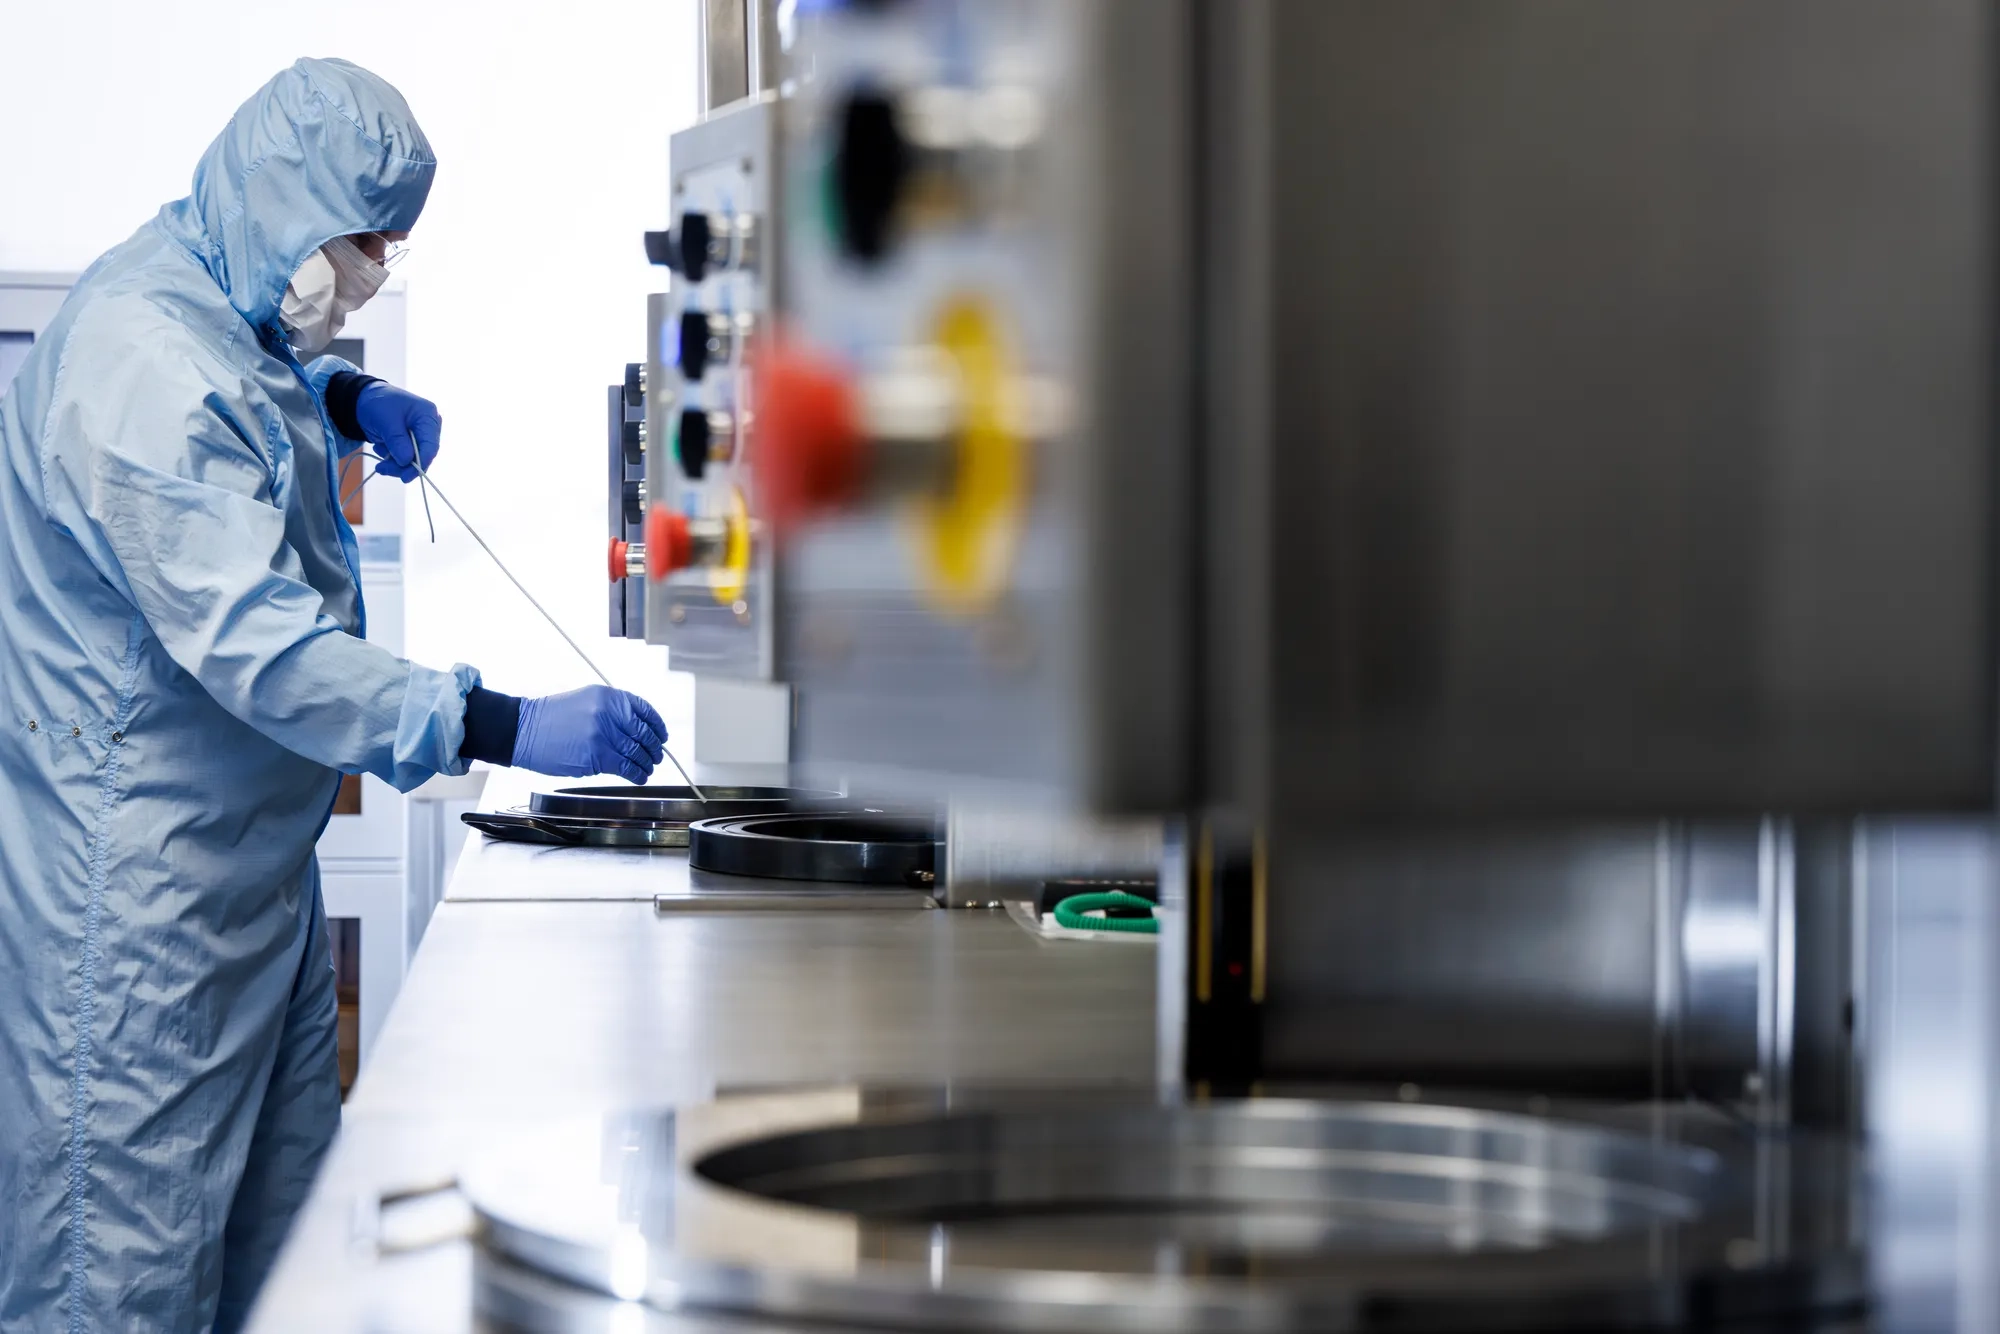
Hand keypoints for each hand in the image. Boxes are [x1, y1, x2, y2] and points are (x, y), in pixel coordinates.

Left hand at [354, 381, 441, 481]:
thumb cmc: (377, 403)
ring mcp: (420, 437)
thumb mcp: (385, 420)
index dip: (421, 463)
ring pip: (412, 461)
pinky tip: (380, 447)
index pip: (430, 445)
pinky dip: (391, 459)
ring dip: (394, 464)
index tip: (406, 477)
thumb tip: (406, 461)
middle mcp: (428, 428)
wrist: (365, 400)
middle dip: (402, 465)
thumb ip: (397, 440)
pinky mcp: (410, 444)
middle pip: (422, 456)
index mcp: (428, 416)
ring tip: (377, 454)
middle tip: (381, 468)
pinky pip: (404, 459)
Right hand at [512, 686, 665, 783]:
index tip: (662, 735)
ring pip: (637, 752)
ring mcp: (604, 735)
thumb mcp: (586, 700)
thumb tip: (637, 727)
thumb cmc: (552, 717)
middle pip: (644, 734)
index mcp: (609, 697)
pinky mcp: (597, 756)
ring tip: (648, 767)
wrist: (526, 730)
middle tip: (657, 755)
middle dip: (654, 748)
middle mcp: (609, 713)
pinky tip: (639, 776)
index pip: (645, 710)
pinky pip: (626, 767)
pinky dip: (637, 773)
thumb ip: (612, 710)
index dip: (657, 725)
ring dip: (647, 763)